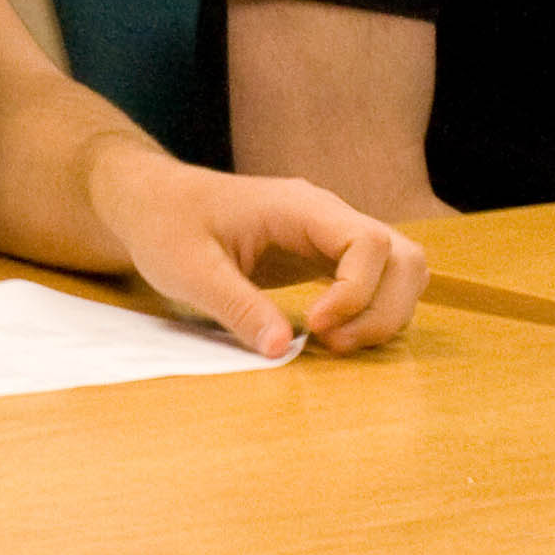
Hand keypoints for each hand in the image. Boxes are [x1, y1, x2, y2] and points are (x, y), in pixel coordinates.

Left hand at [84, 141, 427, 356]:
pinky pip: (375, 284)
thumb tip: (280, 351)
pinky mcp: (324, 257)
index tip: (315, 327)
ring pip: (400, 271)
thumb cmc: (165, 225)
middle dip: (382, 311)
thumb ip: (235, 306)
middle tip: (331, 346)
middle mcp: (326, 216)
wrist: (152, 203)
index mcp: (299, 206)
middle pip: (402, 258)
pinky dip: (370, 314)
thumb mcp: (187, 269)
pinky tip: (329, 336)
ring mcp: (330, 236)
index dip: (356, 293)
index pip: (369, 243)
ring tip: (332, 344)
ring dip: (383, 315)